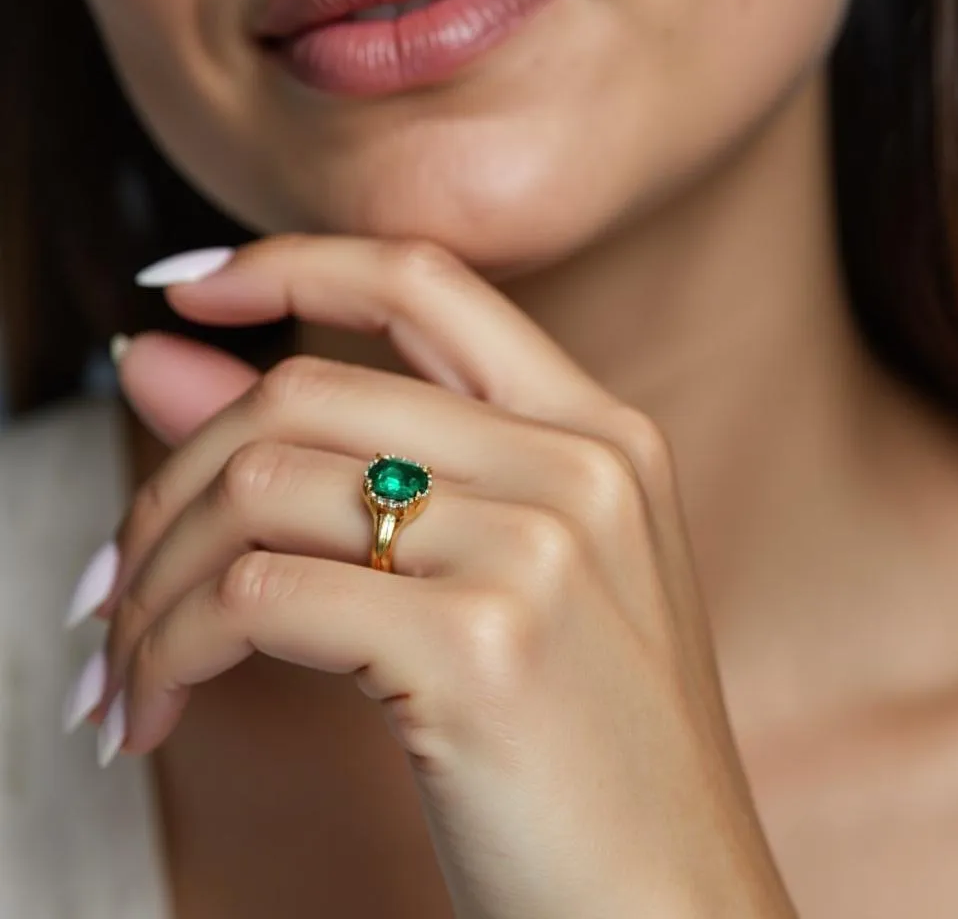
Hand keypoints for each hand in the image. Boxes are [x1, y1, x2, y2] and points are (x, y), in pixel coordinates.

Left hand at [92, 235, 793, 918]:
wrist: (676, 911)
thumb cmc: (587, 756)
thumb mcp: (494, 584)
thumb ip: (344, 459)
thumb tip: (161, 359)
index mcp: (600, 434)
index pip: (425, 280)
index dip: (293, 262)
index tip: (186, 289)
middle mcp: (581, 465)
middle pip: (308, 389)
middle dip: (175, 473)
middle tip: (122, 573)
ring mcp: (541, 548)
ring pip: (262, 484)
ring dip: (156, 571)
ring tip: (134, 656)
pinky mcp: (484, 646)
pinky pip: (256, 594)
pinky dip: (172, 642)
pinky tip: (163, 701)